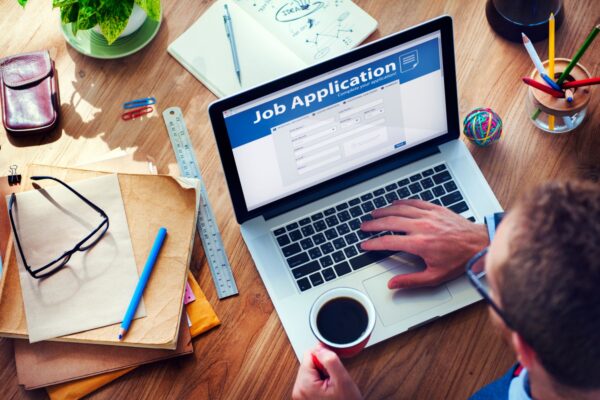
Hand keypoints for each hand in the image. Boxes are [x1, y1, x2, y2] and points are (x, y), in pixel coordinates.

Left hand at [292, 345, 361, 399]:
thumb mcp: (343, 381)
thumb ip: (331, 361)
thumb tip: (320, 348)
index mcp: (304, 385)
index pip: (309, 354)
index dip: (324, 358)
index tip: (331, 371)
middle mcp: (297, 391)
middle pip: (309, 362)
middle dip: (323, 367)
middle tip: (332, 381)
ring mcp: (300, 395)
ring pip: (311, 370)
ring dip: (322, 374)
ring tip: (331, 387)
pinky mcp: (304, 397)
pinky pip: (311, 380)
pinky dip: (320, 381)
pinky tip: (328, 390)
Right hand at [360, 199, 487, 288]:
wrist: (479, 244)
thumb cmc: (459, 260)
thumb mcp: (435, 276)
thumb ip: (411, 281)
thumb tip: (393, 284)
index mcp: (419, 244)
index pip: (388, 241)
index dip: (373, 243)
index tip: (365, 244)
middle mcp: (421, 227)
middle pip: (390, 222)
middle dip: (373, 224)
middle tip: (364, 226)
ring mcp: (428, 215)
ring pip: (399, 209)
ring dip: (384, 211)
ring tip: (374, 214)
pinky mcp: (435, 209)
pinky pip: (413, 202)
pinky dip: (401, 202)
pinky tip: (394, 204)